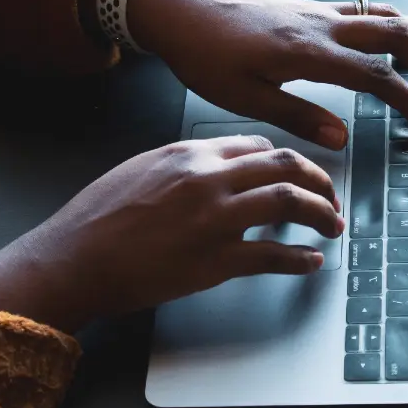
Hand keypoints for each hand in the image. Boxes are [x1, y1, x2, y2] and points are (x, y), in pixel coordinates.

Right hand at [0, 135, 342, 332]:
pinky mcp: (215, 261)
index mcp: (189, 153)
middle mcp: (208, 178)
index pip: (257, 145)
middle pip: (285, 165)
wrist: (75, 257)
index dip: (285, 160)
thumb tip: (216, 168)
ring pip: (289, 202)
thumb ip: (183, 164)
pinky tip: (310, 262)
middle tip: (330, 196)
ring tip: (332, 225)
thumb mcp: (141, 168)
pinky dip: (300, 259)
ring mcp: (215, 219)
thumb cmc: (98, 217)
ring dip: (321, 213)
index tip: (296, 173)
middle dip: (319, 180)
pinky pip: (273, 256)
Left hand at [128, 0, 407, 149]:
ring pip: (385, 16)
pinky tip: (387, 48)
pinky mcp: (307, 6)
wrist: (179, 7)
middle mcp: (321, 24)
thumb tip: (343, 139)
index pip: (378, 76)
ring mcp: (317, 10)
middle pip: (398, 34)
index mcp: (308, 51)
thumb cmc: (203, 54)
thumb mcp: (243, 97)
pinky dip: (390, 28)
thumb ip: (297, 117)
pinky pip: (364, 10)